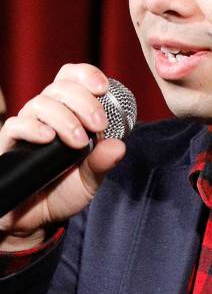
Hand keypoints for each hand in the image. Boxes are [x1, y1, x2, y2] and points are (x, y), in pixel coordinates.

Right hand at [0, 64, 125, 250]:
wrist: (37, 218)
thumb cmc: (65, 189)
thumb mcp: (91, 177)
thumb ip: (103, 162)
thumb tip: (119, 146)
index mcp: (68, 111)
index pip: (72, 78)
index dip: (86, 75)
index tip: (103, 87)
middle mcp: (47, 113)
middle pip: (61, 88)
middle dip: (84, 102)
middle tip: (99, 125)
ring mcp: (27, 127)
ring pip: (40, 103)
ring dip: (64, 118)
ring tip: (79, 140)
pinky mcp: (8, 144)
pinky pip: (16, 126)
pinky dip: (34, 128)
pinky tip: (48, 138)